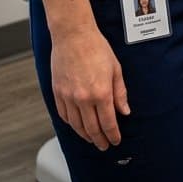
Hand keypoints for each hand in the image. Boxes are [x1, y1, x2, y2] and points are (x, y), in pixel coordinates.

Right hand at [51, 27, 129, 149]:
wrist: (73, 35)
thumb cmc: (96, 47)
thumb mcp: (115, 68)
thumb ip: (120, 92)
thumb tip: (124, 111)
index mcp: (101, 92)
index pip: (108, 123)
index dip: (113, 135)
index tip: (115, 140)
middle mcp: (84, 98)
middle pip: (92, 129)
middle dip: (100, 140)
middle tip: (104, 145)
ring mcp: (69, 97)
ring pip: (77, 126)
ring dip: (85, 135)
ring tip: (92, 139)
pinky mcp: (58, 93)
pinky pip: (64, 116)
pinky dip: (72, 124)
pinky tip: (77, 125)